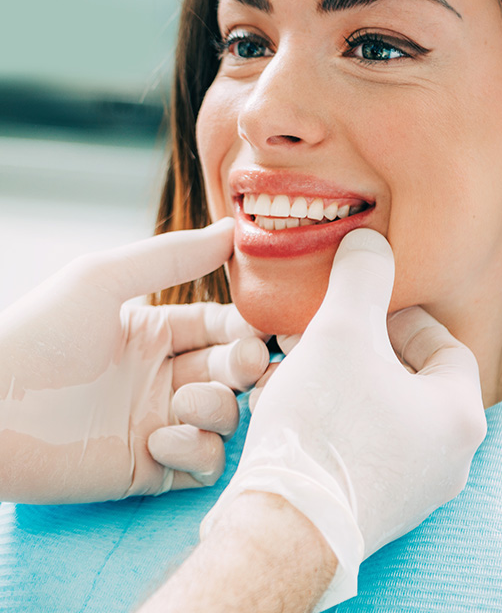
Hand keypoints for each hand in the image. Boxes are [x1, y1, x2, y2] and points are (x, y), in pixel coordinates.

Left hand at [0, 218, 268, 502]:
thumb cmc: (40, 333)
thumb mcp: (104, 278)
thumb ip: (173, 256)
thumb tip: (231, 230)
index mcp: (156, 331)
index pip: (222, 326)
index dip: (247, 326)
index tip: (265, 326)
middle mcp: (162, 376)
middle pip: (232, 370)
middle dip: (246, 366)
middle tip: (244, 364)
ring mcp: (157, 422)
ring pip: (225, 417)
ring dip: (219, 409)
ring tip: (184, 404)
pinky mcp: (148, 468)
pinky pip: (203, 463)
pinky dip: (196, 452)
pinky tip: (158, 440)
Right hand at [202, 228, 485, 608]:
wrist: (285, 526)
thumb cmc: (324, 425)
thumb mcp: (343, 329)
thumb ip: (363, 274)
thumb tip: (370, 240)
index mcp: (459, 415)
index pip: (444, 343)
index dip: (401, 315)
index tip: (363, 308)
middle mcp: (448, 459)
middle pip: (408, 377)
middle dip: (360, 345)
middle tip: (323, 330)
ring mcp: (412, 489)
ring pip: (379, 409)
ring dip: (340, 377)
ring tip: (296, 359)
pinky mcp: (374, 508)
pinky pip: (361, 444)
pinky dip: (331, 414)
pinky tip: (290, 400)